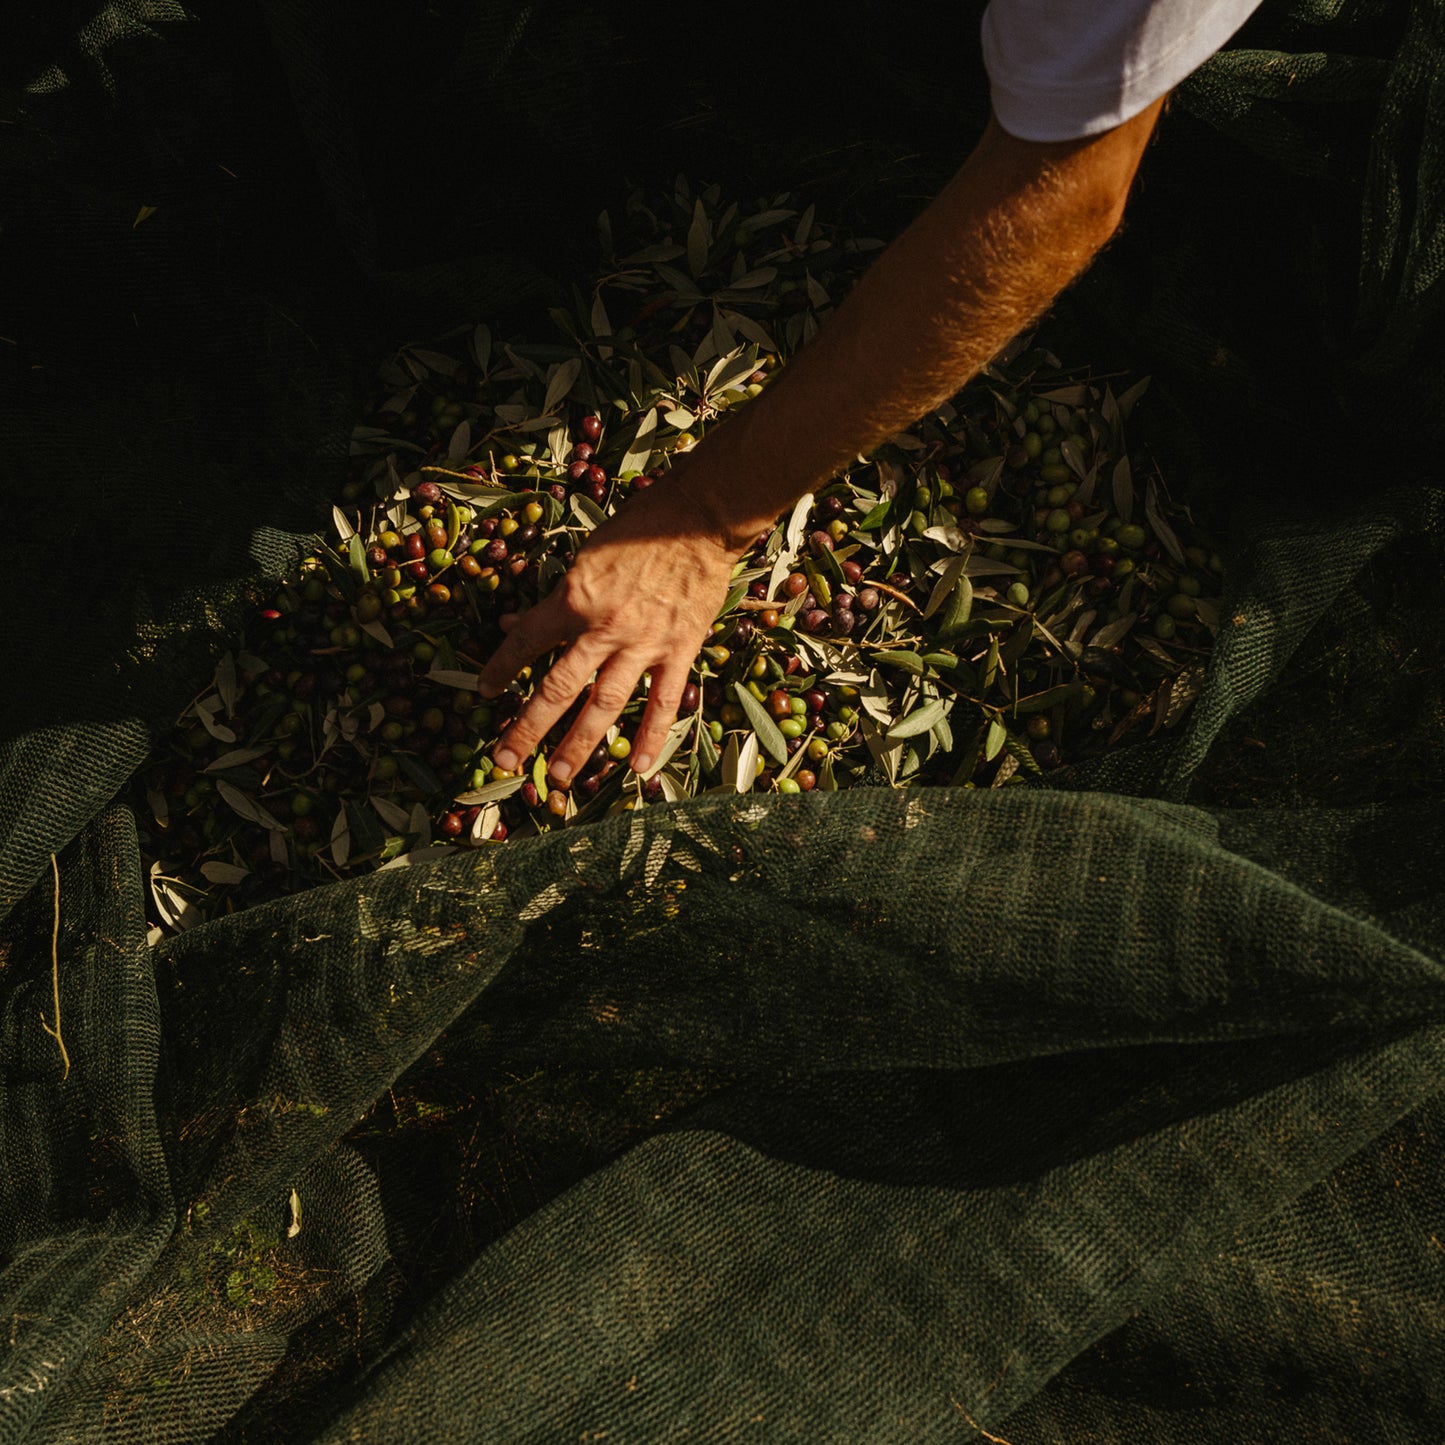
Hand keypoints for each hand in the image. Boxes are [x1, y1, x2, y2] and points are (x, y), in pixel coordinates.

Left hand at [476, 474, 739, 785]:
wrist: (700, 517)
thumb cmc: (639, 527)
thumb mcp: (585, 556)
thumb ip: (554, 598)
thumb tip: (514, 624)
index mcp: (575, 598)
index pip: (527, 643)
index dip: (502, 669)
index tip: (483, 692)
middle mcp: (604, 628)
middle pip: (559, 688)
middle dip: (528, 728)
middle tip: (505, 761)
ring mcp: (644, 644)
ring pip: (604, 705)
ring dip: (580, 745)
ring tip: (559, 776)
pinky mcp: (680, 650)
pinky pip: (663, 702)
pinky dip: (650, 736)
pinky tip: (635, 767)